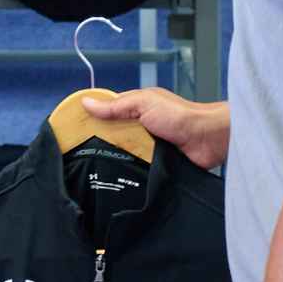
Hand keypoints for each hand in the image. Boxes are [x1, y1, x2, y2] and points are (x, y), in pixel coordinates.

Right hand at [83, 87, 229, 170]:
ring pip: (125, 152)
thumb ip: (116, 106)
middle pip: (115, 134)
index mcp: (139, 107)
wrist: (209, 140)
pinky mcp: (158, 163)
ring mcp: (150, 145)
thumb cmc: (180, 116)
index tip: (73, 129)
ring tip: (95, 170)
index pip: (109, 111)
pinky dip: (131, 170)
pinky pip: (138, 167)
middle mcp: (143, 126)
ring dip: (117, 158)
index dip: (93, 118)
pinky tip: (117, 178)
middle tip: (81, 155)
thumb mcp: (143, 104)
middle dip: (102, 142)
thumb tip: (87, 103)